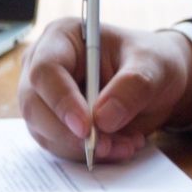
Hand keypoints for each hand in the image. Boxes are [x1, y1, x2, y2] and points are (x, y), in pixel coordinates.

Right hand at [18, 19, 191, 163]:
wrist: (156, 84)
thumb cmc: (152, 63)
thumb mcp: (154, 66)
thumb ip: (132, 87)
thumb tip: (103, 119)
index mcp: (62, 38)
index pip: (45, 71)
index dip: (61, 101)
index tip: (85, 127)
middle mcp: (42, 66)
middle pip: (34, 106)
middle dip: (69, 134)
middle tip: (107, 146)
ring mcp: (43, 97)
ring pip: (44, 132)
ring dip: (82, 148)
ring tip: (125, 145)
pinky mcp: (50, 122)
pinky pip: (58, 146)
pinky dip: (86, 154)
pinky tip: (117, 146)